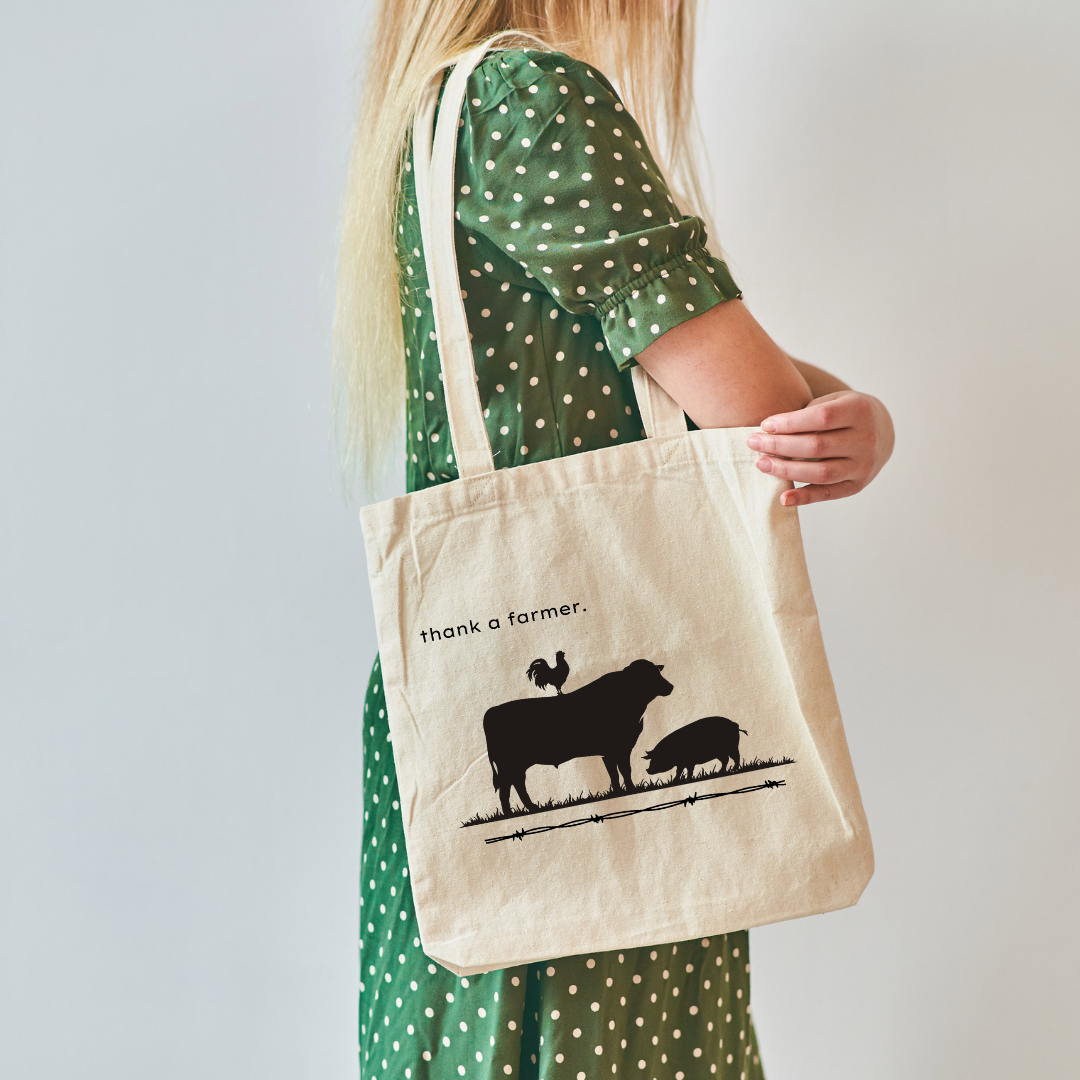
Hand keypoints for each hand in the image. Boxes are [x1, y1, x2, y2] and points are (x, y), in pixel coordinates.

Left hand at [747, 391, 893, 506]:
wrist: (880, 431)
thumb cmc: (843, 413)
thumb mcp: (833, 402)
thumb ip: (807, 415)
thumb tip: (768, 434)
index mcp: (860, 410)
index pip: (820, 418)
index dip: (789, 423)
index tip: (764, 425)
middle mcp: (866, 440)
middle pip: (817, 446)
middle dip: (780, 446)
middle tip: (753, 443)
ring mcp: (864, 465)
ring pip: (821, 472)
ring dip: (786, 471)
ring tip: (761, 464)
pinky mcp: (857, 485)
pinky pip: (828, 494)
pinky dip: (804, 497)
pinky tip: (783, 498)